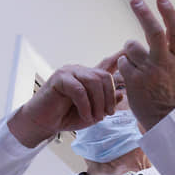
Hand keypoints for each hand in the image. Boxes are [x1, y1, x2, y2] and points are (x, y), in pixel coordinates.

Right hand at [8, 52, 122, 147]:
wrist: (45, 122)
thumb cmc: (67, 117)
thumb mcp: (93, 113)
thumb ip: (106, 104)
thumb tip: (121, 94)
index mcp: (89, 76)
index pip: (106, 64)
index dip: (118, 57)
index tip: (129, 51)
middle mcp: (80, 71)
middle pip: (104, 77)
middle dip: (109, 98)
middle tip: (107, 114)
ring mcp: (69, 72)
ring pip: (93, 82)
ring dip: (98, 103)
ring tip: (95, 117)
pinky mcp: (59, 78)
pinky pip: (79, 90)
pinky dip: (85, 105)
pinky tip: (85, 116)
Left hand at [118, 0, 174, 130]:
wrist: (165, 121)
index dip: (169, 13)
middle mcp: (165, 63)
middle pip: (153, 32)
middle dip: (144, 13)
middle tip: (135, 0)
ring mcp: (149, 72)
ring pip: (131, 46)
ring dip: (129, 50)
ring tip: (135, 62)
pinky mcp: (134, 81)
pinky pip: (122, 62)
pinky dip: (123, 65)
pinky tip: (130, 75)